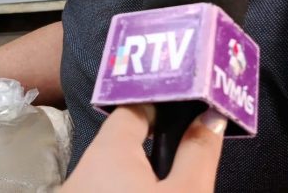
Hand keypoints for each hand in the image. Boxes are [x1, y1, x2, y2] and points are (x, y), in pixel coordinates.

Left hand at [61, 105, 226, 192]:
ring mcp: (75, 192)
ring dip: (140, 171)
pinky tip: (149, 190)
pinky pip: (104, 188)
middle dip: (153, 141)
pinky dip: (126, 187)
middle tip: (187, 143)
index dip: (163, 103)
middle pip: (121, 141)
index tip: (189, 106)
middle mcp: (81, 170)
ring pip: (112, 172)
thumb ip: (198, 153)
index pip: (132, 107)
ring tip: (174, 173)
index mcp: (107, 151)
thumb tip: (211, 117)